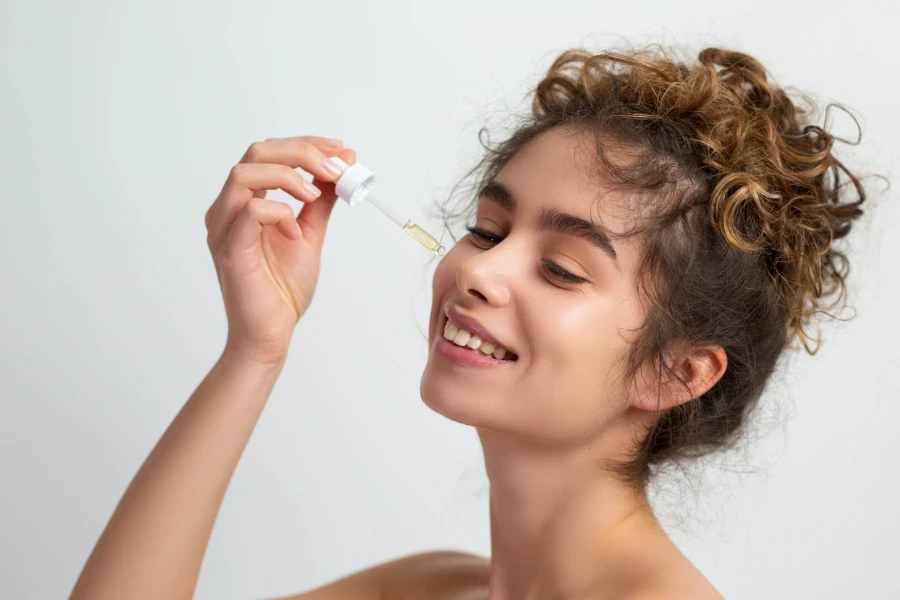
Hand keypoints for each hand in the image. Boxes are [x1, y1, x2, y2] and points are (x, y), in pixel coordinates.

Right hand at [204, 136, 355, 363]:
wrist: (272, 332)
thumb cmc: (282, 288)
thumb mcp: (310, 233)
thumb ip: (320, 200)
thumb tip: (340, 166)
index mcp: (244, 202)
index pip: (268, 153)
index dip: (306, 144)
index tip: (339, 150)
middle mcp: (227, 210)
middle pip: (256, 154)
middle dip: (301, 152)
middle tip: (334, 168)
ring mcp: (223, 229)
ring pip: (244, 174)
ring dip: (288, 175)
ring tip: (314, 194)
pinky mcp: (229, 250)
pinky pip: (249, 213)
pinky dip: (280, 213)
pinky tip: (295, 232)